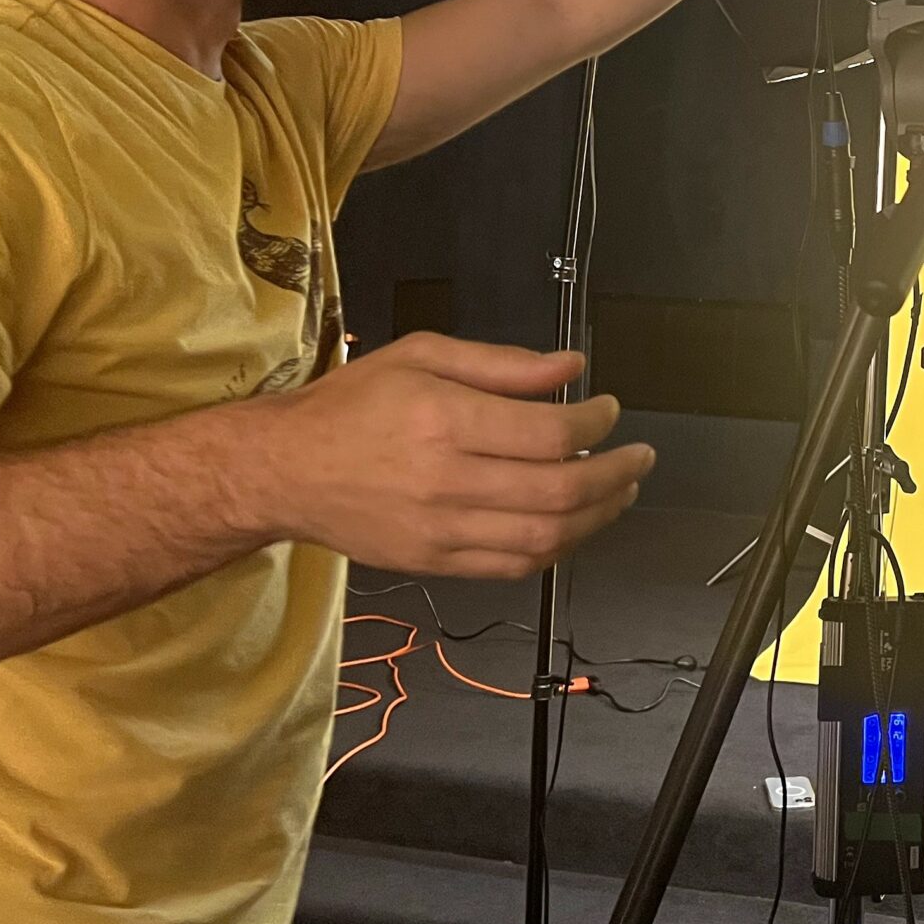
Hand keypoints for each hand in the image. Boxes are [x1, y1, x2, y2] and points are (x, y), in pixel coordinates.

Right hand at [253, 335, 651, 578]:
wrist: (283, 470)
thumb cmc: (351, 404)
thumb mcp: (421, 356)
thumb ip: (502, 364)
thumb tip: (572, 367)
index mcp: (443, 420)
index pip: (549, 433)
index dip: (596, 423)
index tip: (609, 409)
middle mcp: (445, 481)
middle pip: (559, 490)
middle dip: (616, 474)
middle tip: (640, 458)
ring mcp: (440, 531)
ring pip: (545, 538)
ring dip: (599, 517)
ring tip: (622, 491)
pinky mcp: (433, 563)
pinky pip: (513, 567)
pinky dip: (557, 548)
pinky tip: (576, 524)